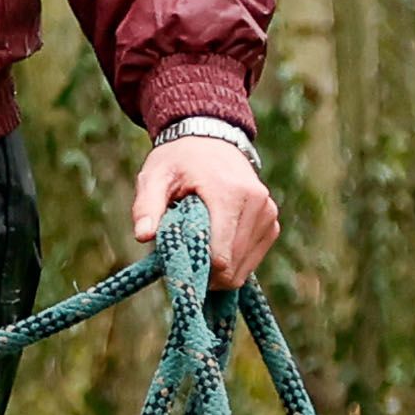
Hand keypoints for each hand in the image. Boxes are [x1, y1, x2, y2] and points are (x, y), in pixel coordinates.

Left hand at [134, 132, 277, 288]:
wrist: (210, 141)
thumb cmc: (178, 161)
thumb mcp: (154, 177)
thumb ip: (147, 207)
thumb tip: (143, 236)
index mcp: (231, 193)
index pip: (221, 252)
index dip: (197, 270)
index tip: (174, 270)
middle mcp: (258, 205)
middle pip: (233, 264)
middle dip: (205, 272)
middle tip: (179, 262)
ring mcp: (269, 215)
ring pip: (244, 266)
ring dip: (218, 269)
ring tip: (194, 250)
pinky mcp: (271, 224)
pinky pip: (253, 259)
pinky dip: (231, 262)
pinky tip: (211, 248)